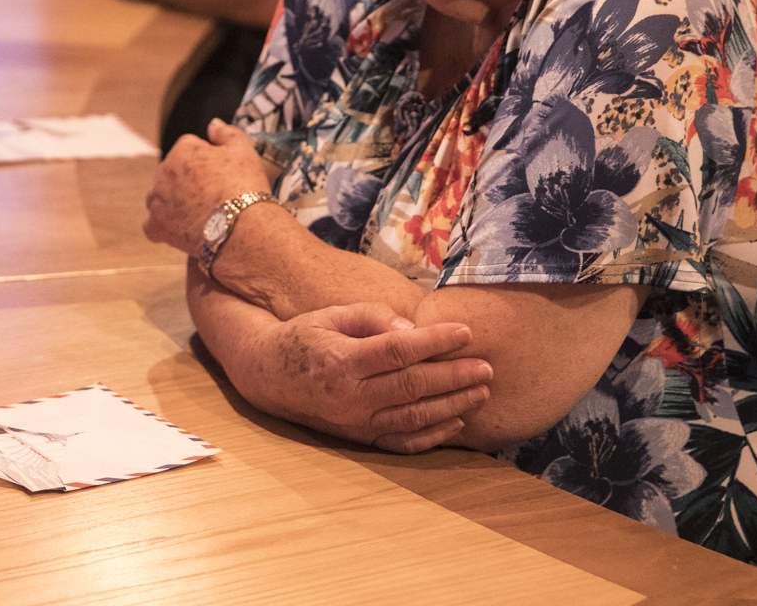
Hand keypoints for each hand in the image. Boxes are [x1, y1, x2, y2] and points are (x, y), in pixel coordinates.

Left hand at [144, 119, 267, 257]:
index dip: (207, 162)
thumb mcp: (244, 151)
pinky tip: (182, 229)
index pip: (189, 150)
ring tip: (199, 213)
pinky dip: (164, 227)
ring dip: (173, 202)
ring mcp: (158, 200)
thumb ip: (226, 133)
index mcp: (183, 150)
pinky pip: (153, 225)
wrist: (243, 228)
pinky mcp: (157, 226)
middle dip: (188, 181)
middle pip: (173, 173)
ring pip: (160, 197)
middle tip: (213, 195)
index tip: (221, 175)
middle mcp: (164, 171)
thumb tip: (213, 124)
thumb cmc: (245, 187)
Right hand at [242, 303, 492, 452]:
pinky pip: (402, 442)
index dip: (434, 342)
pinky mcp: (360, 438)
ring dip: (452, 405)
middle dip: (454, 377)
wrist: (269, 376)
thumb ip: (371, 317)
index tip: (465, 332)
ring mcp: (356, 422)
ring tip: (481, 391)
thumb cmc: (305, 338)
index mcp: (342, 360)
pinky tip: (457, 421)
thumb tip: (411, 329)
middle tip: (487, 366)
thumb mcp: (330, 315)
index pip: (397, 351)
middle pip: (412, 387)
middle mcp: (350, 396)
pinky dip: (432, 435)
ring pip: (413, 417)